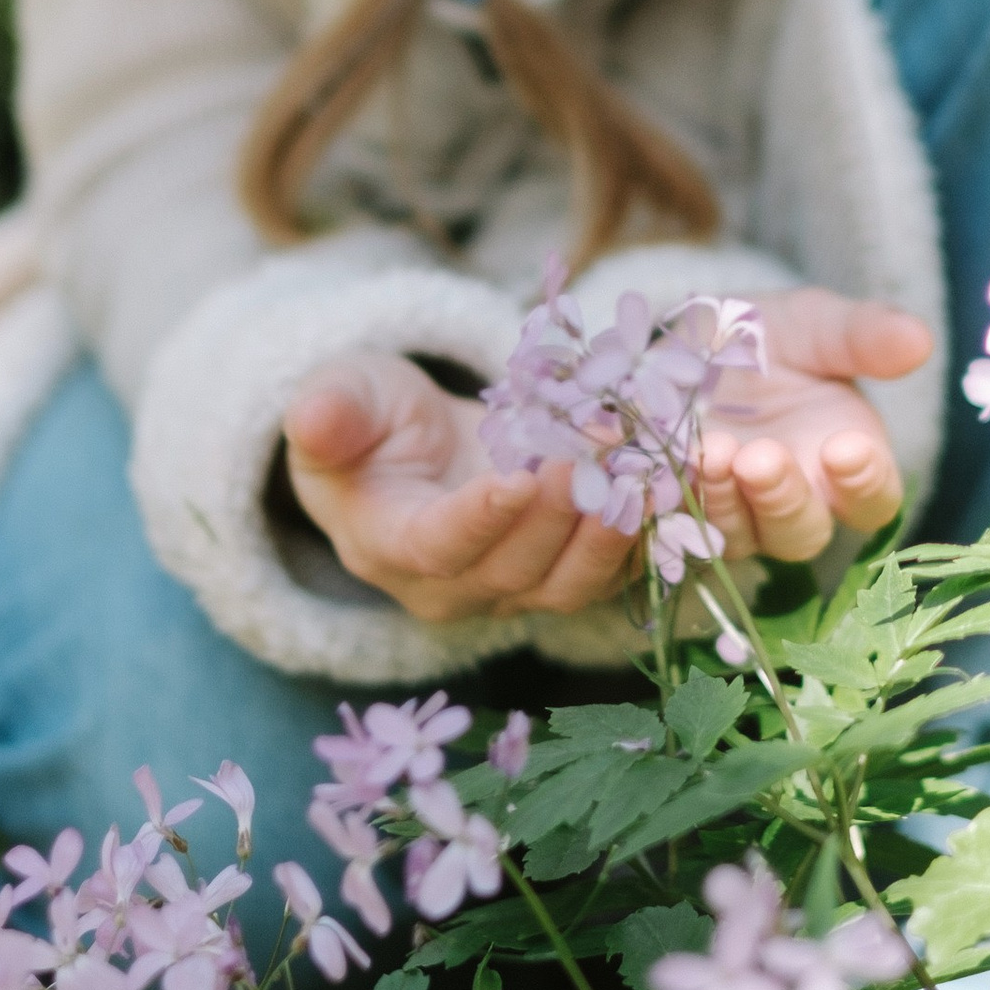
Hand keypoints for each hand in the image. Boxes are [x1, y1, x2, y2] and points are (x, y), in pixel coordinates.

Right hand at [282, 350, 635, 626]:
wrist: (410, 448)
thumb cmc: (368, 420)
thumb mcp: (340, 399)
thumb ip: (330, 412)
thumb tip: (312, 417)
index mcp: (389, 548)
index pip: (438, 547)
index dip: (479, 519)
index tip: (520, 474)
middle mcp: (453, 589)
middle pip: (517, 566)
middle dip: (563, 507)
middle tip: (602, 442)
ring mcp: (514, 590)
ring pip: (571, 581)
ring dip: (615, 527)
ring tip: (646, 464)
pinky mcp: (563, 575)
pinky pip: (611, 571)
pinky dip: (647, 534)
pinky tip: (677, 481)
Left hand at [695, 286, 931, 564]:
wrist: (685, 339)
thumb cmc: (766, 337)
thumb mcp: (814, 323)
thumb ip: (864, 335)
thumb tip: (920, 340)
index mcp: (847, 460)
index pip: (874, 499)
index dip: (865, 482)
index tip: (845, 447)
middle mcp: (797, 498)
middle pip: (804, 533)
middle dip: (784, 500)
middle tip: (762, 457)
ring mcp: (738, 510)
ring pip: (745, 538)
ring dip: (729, 502)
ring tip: (713, 451)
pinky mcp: (684, 509)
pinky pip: (686, 525)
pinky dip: (683, 499)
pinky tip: (677, 461)